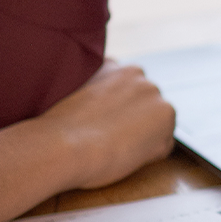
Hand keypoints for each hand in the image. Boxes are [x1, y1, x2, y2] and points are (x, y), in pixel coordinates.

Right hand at [0, 61, 176, 221]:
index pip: (125, 92)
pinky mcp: (166, 118)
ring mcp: (154, 94)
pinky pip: (162, 144)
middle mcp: (136, 73)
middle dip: (132, 124)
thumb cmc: (54, 127)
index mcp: (110, 65)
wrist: (61, 144)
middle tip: (106, 139)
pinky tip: (123, 156)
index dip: (115, 114)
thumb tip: (88, 106)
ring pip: (155, 125)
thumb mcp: (68, 97)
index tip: (101, 127)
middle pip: (143, 106)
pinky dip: (148, 155)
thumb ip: (88, 92)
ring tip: (112, 148)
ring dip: (141, 139)